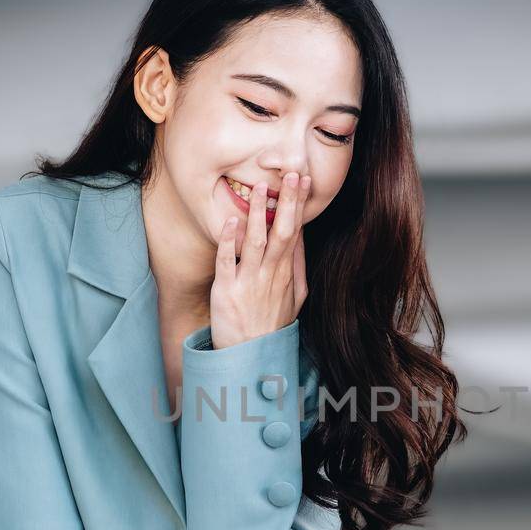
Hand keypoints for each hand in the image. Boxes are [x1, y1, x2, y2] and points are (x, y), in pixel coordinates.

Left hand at [210, 171, 308, 349]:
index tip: (304, 180)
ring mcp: (249, 282)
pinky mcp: (226, 290)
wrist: (250, 356)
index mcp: (287, 274)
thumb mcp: (296, 298)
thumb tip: (301, 239)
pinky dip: (229, 241)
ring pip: (256, 241)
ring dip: (258, 213)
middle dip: (287, 202)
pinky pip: (227, 261)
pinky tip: (231, 222)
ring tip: (260, 188)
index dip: (300, 205)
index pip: (296, 232)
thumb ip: (299, 267)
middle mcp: (271, 274)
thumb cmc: (271, 325)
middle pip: (282, 232)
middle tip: (291, 174)